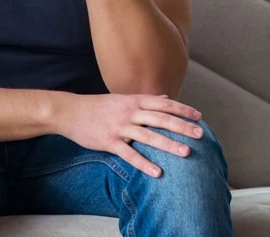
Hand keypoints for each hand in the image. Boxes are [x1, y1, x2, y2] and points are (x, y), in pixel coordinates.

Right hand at [57, 93, 203, 177]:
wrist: (70, 112)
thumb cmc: (98, 106)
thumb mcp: (122, 98)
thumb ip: (144, 100)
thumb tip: (165, 98)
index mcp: (134, 101)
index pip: (164, 104)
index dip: (182, 109)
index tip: (198, 117)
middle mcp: (130, 112)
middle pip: (160, 119)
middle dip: (181, 126)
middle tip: (199, 135)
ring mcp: (119, 127)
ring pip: (148, 136)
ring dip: (168, 144)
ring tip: (186, 153)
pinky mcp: (109, 142)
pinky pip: (129, 154)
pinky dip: (144, 163)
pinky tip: (157, 171)